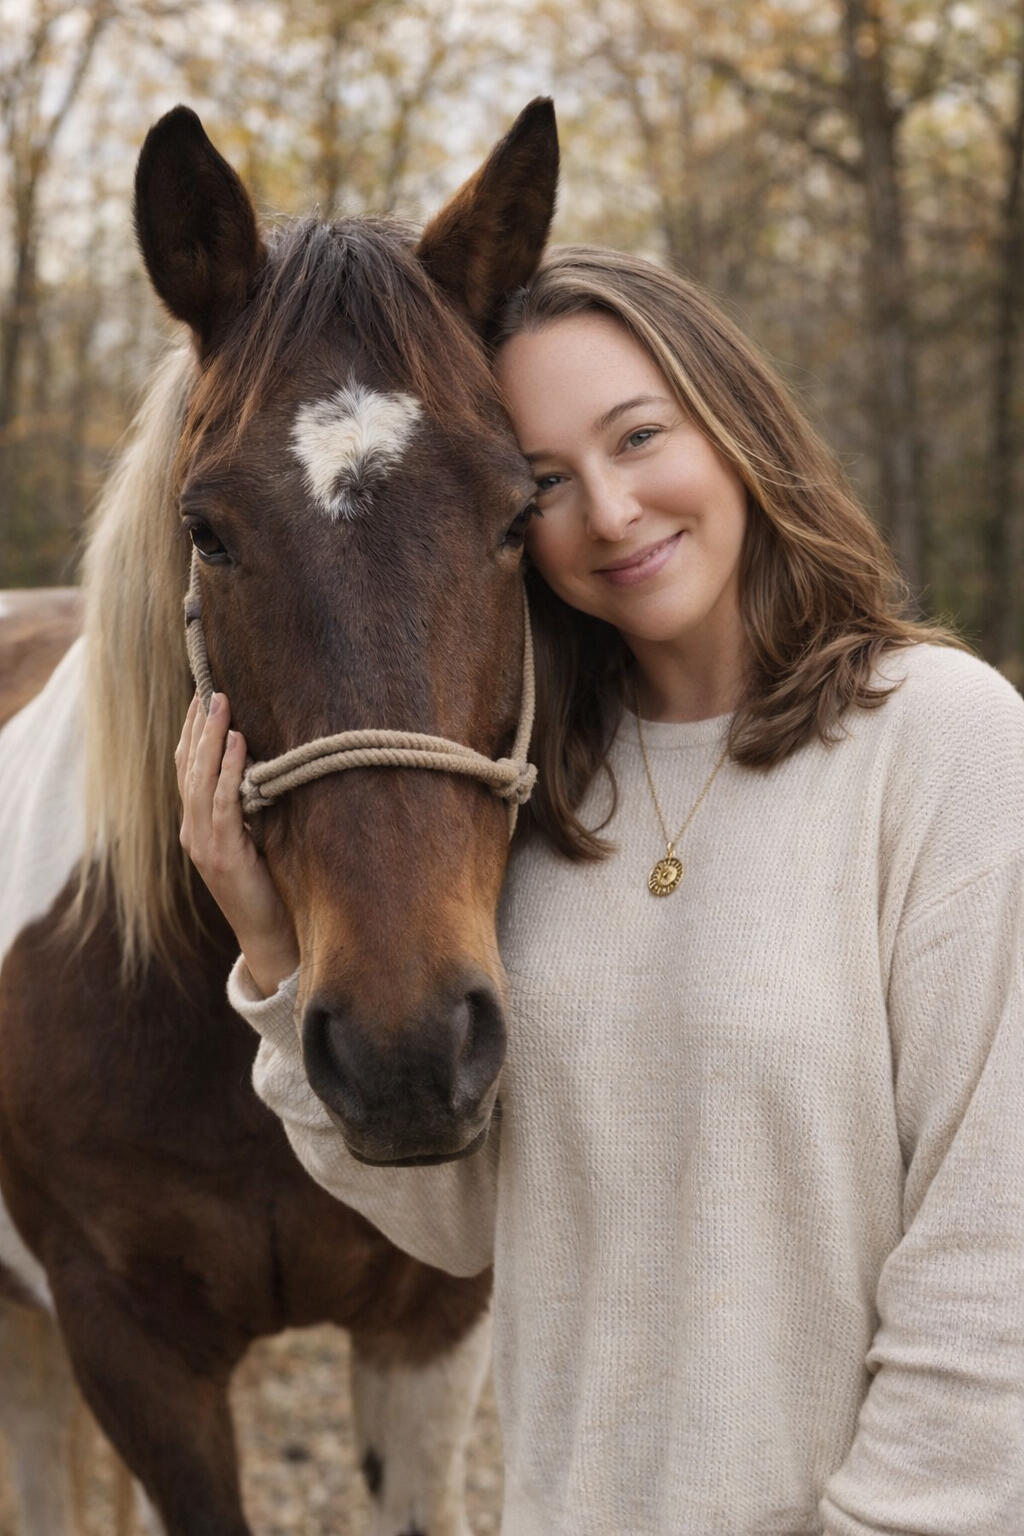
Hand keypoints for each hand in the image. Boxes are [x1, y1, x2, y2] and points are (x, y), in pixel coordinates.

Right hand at [175, 691, 298, 997]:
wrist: (270, 936)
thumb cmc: (269, 886)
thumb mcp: (254, 839)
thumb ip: (248, 807)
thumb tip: (263, 765)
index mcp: (195, 827)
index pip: (186, 770)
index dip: (191, 733)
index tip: (202, 696)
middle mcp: (191, 832)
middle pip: (187, 768)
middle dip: (199, 725)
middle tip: (212, 687)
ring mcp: (202, 844)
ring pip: (199, 780)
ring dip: (211, 738)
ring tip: (222, 703)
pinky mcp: (223, 855)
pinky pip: (223, 803)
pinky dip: (228, 770)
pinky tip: (238, 743)